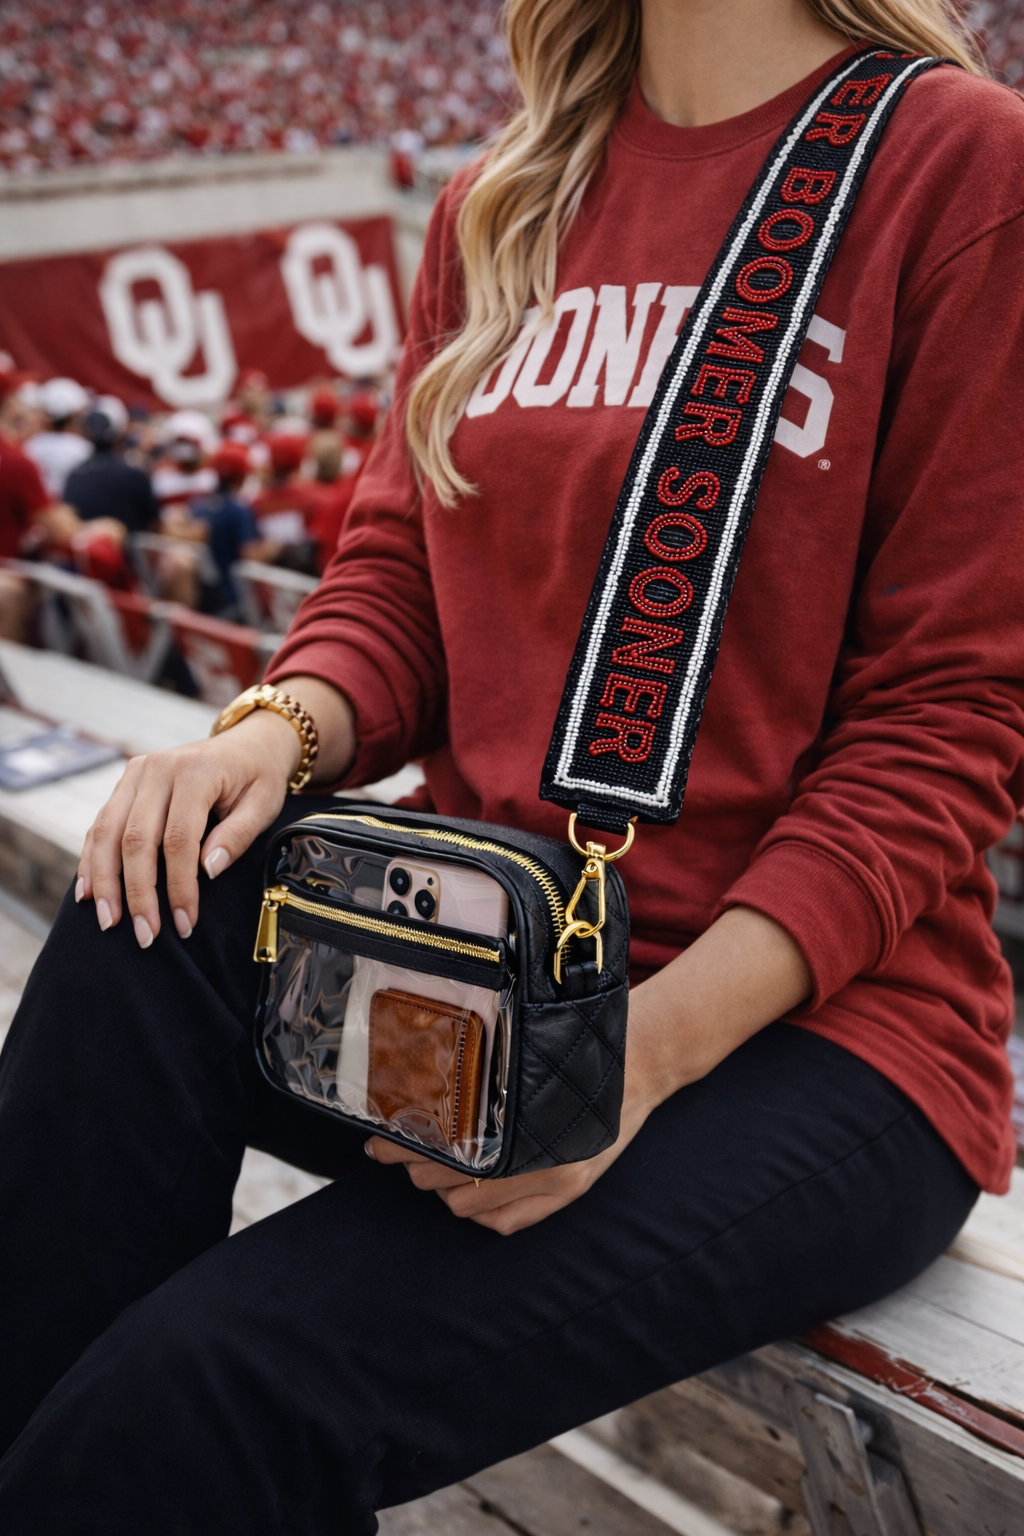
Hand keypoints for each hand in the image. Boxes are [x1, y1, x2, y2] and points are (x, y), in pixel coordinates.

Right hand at [76, 675, 355, 947]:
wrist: (247, 744)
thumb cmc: (258, 778)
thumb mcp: (263, 805)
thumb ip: (237, 836)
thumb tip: (207, 871)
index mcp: (196, 771)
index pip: (179, 839)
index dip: (179, 886)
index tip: (184, 923)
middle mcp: (158, 768)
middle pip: (136, 838)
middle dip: (138, 892)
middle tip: (145, 934)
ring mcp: (136, 772)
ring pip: (108, 832)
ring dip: (105, 882)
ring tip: (108, 921)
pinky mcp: (125, 782)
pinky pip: (101, 823)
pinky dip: (92, 859)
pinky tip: (88, 891)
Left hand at [367, 906, 811, 1233]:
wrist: (642, 1058)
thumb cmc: (578, 1045)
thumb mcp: (525, 1049)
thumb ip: (480, 1071)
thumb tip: (417, 1078)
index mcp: (522, 1118)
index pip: (443, 1147)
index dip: (404, 1145)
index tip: (377, 1137)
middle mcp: (540, 1158)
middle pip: (450, 1179)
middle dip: (416, 1164)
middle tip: (392, 1146)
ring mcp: (556, 1180)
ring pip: (469, 1207)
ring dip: (443, 1188)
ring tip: (427, 1165)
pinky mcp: (569, 1193)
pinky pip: (505, 1224)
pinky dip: (478, 1211)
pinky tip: (468, 1190)